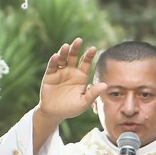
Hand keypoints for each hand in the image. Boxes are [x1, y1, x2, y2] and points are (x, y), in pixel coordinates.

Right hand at [33, 39, 106, 154]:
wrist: (54, 113)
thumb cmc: (71, 108)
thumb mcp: (84, 102)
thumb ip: (93, 93)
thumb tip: (106, 85)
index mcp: (81, 76)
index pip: (86, 63)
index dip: (89, 56)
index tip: (93, 48)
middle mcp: (71, 71)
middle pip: (74, 57)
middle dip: (76, 48)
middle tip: (79, 40)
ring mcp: (60, 72)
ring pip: (63, 59)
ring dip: (64, 52)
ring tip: (66, 46)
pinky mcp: (49, 75)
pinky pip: (52, 66)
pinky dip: (54, 60)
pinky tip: (56, 56)